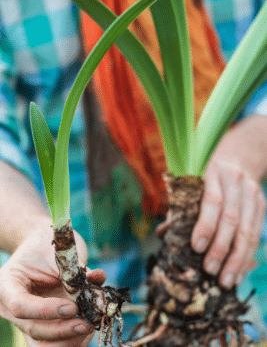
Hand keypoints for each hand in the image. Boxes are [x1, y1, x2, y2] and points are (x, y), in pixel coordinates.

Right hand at [0, 225, 105, 345]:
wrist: (40, 243)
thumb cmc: (45, 243)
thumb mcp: (56, 251)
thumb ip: (74, 269)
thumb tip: (96, 279)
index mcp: (8, 285)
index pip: (21, 306)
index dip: (48, 310)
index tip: (74, 306)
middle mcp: (13, 308)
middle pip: (35, 330)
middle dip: (64, 330)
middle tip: (88, 322)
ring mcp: (28, 319)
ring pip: (44, 345)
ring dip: (71, 339)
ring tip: (92, 324)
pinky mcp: (44, 324)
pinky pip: (56, 342)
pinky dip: (75, 338)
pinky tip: (91, 324)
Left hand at [158, 116, 266, 289]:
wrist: (239, 157)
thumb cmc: (208, 175)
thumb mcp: (192, 182)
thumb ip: (180, 207)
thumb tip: (163, 235)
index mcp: (213, 173)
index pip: (212, 201)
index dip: (205, 225)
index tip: (197, 247)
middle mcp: (235, 183)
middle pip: (231, 219)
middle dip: (220, 248)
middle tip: (209, 270)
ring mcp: (252, 194)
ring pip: (248, 231)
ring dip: (236, 259)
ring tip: (225, 281)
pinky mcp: (262, 205)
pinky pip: (256, 235)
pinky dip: (247, 256)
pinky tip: (238, 272)